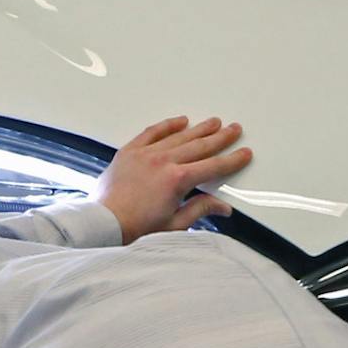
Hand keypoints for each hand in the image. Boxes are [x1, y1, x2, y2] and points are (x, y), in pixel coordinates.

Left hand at [95, 116, 250, 242]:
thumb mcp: (175, 223)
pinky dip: (168, 125)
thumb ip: (200, 209)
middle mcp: (164, 161)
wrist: (104, 221)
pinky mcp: (131, 150)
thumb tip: (222, 207)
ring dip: (199, 128)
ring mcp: (146, 153)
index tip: (243, 153)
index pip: (213, 166)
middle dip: (220, 137)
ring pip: (179, 136)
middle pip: (200, 145)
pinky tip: (180, 121)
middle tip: (233, 130)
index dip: (232, 160)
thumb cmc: (136, 226)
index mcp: (177, 180)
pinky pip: (152, 132)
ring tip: (213, 122)